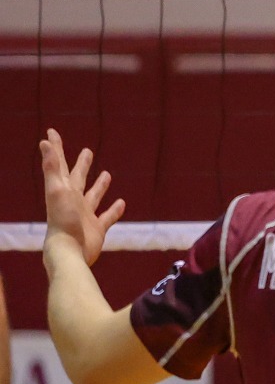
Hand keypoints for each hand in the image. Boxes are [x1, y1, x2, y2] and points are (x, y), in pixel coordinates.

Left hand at [39, 130, 124, 266]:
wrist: (69, 250)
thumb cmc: (62, 220)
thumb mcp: (56, 190)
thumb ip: (52, 167)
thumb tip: (44, 142)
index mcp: (63, 189)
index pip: (60, 164)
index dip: (56, 147)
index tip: (51, 132)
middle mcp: (74, 200)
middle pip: (78, 177)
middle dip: (81, 164)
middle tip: (87, 151)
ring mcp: (86, 214)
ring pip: (94, 195)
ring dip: (99, 185)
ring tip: (106, 174)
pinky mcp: (98, 228)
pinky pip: (108, 216)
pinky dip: (114, 209)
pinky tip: (121, 203)